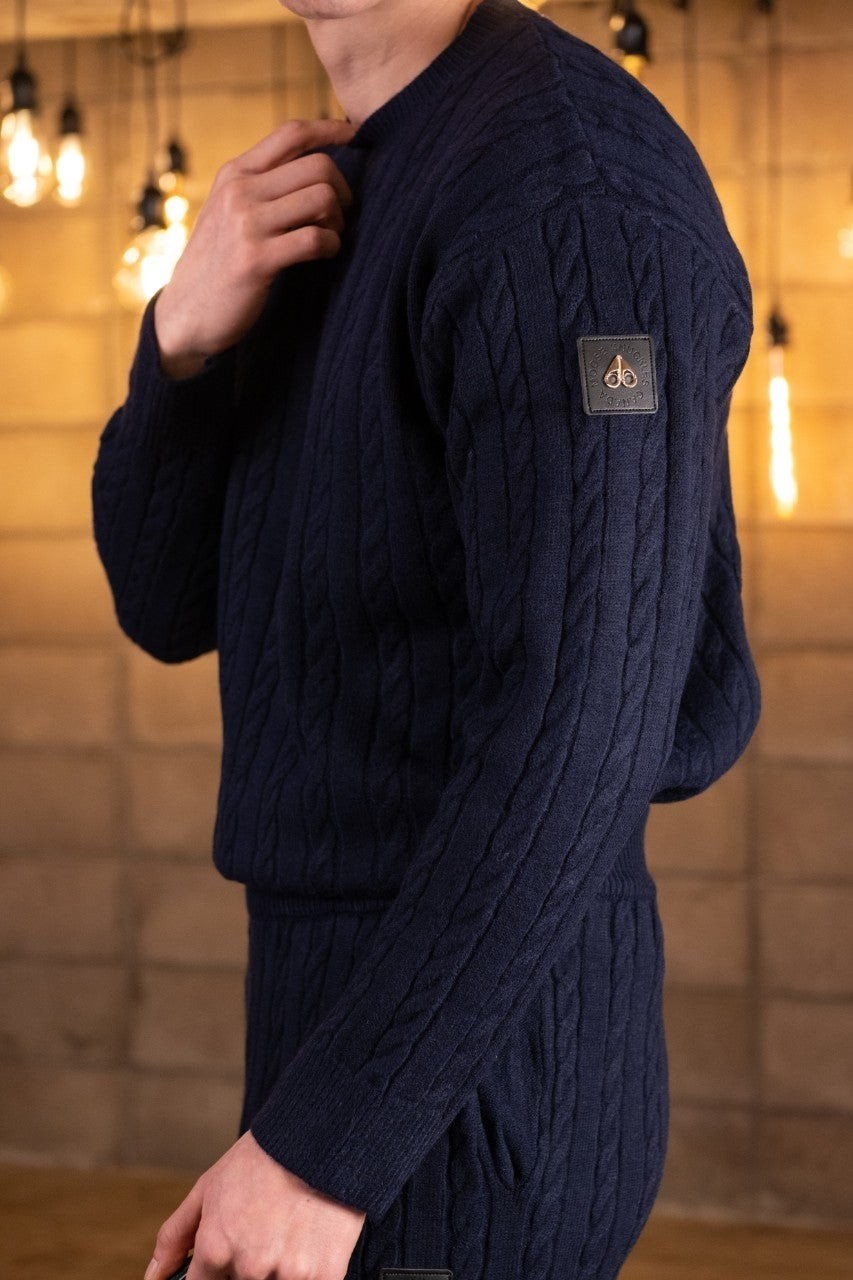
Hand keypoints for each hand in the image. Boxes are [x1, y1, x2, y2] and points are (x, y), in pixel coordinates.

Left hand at [144, 1128, 366, 1279]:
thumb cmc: (262, 1159)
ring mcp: (289, 1275)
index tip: (227, 1258)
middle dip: (248, 1265)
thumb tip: (153, 1277)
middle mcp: (250, 1268)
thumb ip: (176, 1237)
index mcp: (217, 1249)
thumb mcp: (208, 1188)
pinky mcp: (326, 1275)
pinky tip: (309, 1237)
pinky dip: (308, 1267)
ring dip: (278, 1268)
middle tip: (262, 1231)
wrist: (319, 1136)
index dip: (212, 1272)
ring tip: (287, 1231)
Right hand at [154, 116, 356, 378]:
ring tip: (329, 237)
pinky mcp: (256, 259)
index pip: (291, 132)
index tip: (355, 136)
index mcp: (235, 173)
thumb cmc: (219, 264)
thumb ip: (262, 187)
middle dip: (343, 190)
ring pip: (322, 198)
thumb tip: (315, 168)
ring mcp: (246, 224)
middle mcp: (239, 190)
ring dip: (338, 220)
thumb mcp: (229, 212)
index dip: (330, 129)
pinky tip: (324, 255)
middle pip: (318, 166)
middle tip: (341, 216)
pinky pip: (315, 238)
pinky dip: (331, 246)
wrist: (185, 314)